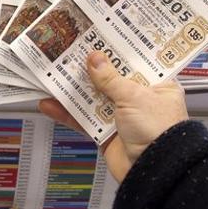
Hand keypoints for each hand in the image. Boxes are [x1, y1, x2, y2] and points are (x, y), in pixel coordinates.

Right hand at [38, 52, 187, 181]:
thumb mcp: (134, 96)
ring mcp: (121, 117)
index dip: (117, 51)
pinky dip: (67, 114)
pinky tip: (49, 105)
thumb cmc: (158, 130)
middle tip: (69, 52)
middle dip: (90, 69)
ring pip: (93, 98)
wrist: (154, 172)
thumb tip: (94, 58)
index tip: (98, 37)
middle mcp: (140, 99)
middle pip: (110, 79)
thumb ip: (110, 78)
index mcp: (158, 85)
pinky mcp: (106, 133)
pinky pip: (83, 120)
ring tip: (53, 74)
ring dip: (74, 90)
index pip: (135, 62)